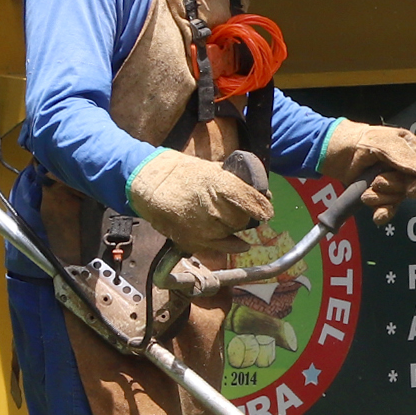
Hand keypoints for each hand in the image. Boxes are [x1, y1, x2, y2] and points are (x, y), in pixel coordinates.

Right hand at [129, 151, 271, 262]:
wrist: (148, 183)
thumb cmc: (180, 172)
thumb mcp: (210, 168)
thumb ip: (234, 180)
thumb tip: (258, 190)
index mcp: (220, 185)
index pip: (252, 200)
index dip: (263, 205)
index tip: (267, 208)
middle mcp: (214, 209)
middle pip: (243, 219)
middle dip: (245, 214)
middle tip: (240, 208)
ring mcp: (204, 227)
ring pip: (233, 232)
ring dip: (233, 226)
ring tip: (224, 216)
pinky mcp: (194, 240)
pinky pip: (222, 247)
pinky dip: (233, 244)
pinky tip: (241, 243)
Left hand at [322, 120, 415, 219]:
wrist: (336, 153)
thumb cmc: (359, 142)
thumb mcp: (383, 143)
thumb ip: (404, 156)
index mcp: (410, 149)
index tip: (409, 190)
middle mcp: (405, 166)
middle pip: (410, 187)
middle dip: (392, 188)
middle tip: (376, 183)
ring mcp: (393, 181)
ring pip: (398, 199)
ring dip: (382, 199)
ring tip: (366, 194)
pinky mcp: (382, 194)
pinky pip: (388, 209)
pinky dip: (383, 213)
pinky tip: (377, 216)